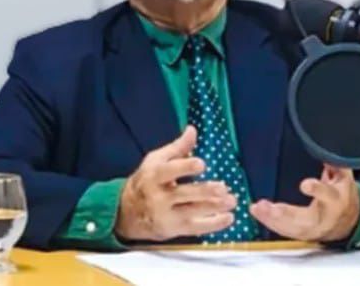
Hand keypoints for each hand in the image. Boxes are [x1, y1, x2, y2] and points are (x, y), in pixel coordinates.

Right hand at [115, 126, 236, 240]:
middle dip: (205, 191)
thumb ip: (178, 147)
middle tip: (223, 187)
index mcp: (154, 175)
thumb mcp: (156, 160)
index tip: (201, 164)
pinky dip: (214, 224)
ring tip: (232, 201)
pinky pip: (196, 228)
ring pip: (193, 212)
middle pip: (184, 194)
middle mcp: (159, 197)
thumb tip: (193, 130)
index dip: (185, 167)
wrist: (127, 213)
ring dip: (215, 207)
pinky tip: (229, 218)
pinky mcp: (174, 229)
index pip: (170, 171)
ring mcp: (166, 215)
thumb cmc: (146, 181)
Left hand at [249, 164, 359, 241]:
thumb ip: (335, 163)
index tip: (305, 184)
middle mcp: (324, 217)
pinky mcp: (301, 234)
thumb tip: (324, 144)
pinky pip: (283, 231)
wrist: (347, 222)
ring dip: (271, 219)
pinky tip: (257, 212)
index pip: (328, 195)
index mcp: (336, 200)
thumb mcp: (345, 177)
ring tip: (257, 208)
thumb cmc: (342, 195)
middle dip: (287, 214)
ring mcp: (312, 228)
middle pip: (305, 218)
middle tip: (271, 208)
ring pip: (291, 227)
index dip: (317, 189)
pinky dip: (269, 222)